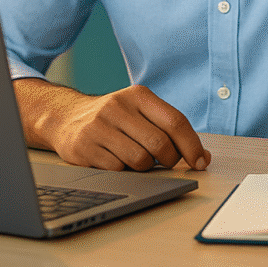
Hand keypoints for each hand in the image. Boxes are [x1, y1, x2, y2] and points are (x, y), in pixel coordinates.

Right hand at [14, 80, 210, 171]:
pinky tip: (117, 160)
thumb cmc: (114, 119)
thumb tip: (202, 155)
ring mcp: (99, 126)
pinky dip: (124, 171)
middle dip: (169, 159)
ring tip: (138, 159)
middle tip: (165, 162)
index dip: (192, 146)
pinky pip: (117, 169)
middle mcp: (118, 107)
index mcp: (139, 95)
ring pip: (140, 159)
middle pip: (159, 143)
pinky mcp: (84, 146)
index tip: (201, 162)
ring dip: (145, 167)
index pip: (175, 121)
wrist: (65, 117)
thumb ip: (170, 129)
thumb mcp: (140, 112)